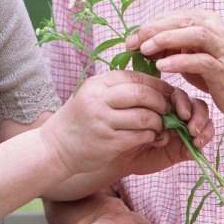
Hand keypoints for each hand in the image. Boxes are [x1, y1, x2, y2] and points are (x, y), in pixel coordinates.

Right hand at [40, 69, 174, 174]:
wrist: (55, 147)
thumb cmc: (80, 120)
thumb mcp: (93, 95)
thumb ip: (118, 89)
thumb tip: (153, 87)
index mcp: (98, 84)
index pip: (136, 77)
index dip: (157, 84)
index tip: (168, 92)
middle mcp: (99, 99)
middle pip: (142, 94)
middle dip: (161, 102)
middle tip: (168, 109)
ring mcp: (102, 121)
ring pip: (144, 116)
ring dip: (158, 122)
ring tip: (159, 125)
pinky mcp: (108, 142)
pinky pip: (139, 136)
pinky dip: (150, 136)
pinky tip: (150, 137)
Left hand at [116, 86, 214, 175]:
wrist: (121, 156)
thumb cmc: (124, 131)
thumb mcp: (133, 117)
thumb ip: (147, 109)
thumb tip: (164, 106)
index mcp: (164, 102)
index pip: (180, 95)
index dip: (182, 101)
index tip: (180, 112)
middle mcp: (176, 114)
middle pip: (196, 105)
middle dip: (197, 114)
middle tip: (191, 127)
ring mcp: (184, 129)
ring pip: (204, 119)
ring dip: (203, 126)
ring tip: (195, 136)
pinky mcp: (188, 146)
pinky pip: (203, 138)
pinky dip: (204, 139)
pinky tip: (196, 145)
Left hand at [128, 9, 223, 117]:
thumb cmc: (217, 69)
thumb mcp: (191, 53)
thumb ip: (171, 45)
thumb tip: (140, 43)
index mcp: (204, 20)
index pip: (171, 17)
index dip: (149, 26)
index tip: (130, 39)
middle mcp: (214, 28)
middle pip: (180, 21)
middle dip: (153, 30)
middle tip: (132, 42)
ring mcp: (221, 47)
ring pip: (193, 34)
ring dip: (167, 40)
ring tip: (146, 50)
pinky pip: (201, 61)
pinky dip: (180, 62)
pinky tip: (163, 66)